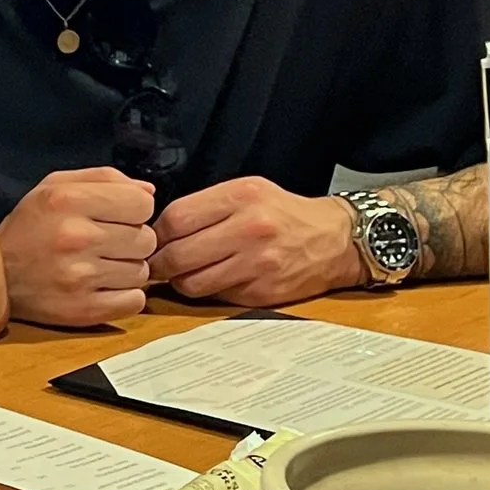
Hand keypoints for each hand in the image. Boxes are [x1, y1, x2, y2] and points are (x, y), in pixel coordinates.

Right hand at [0, 167, 157, 326]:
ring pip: (141, 271)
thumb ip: (104, 178)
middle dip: (131, 241)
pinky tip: (102, 288)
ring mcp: (80, 276)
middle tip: (105, 244)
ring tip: (99, 266)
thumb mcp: (54, 186)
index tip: (116, 217)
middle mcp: (76, 236)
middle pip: (146, 239)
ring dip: (126, 269)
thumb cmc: (28, 227)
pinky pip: (134, 301)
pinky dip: (124, 296)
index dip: (133, 210)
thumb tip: (149, 192)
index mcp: (68, 200)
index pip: (142, 204)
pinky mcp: (83, 309)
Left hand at [150, 178, 363, 305]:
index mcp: (241, 197)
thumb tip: (157, 231)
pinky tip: (213, 281)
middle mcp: (250, 229)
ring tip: (185, 273)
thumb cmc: (283, 214)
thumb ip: (205, 206)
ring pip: (192, 283)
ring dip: (180, 282)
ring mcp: (257, 264)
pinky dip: (207, 292)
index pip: (176, 219)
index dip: (157, 234)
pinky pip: (215, 298)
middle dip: (160, 264)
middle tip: (158, 264)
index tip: (154, 240)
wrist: (335, 240)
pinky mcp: (263, 292)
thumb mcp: (248, 191)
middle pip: (178, 255)